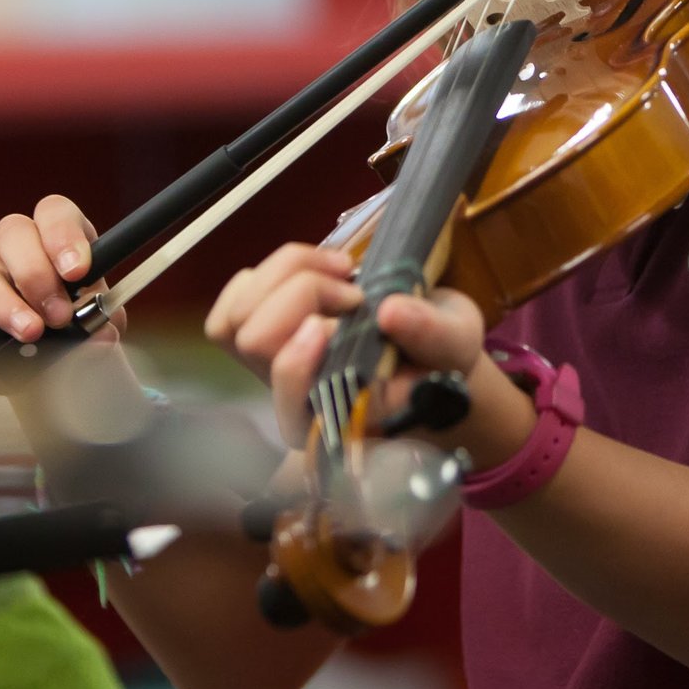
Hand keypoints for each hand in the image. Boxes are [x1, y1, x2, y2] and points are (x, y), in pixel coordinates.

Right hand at [0, 195, 118, 378]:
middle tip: (59, 314)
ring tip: (30, 333)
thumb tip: (102, 331)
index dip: (63, 235)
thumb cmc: (82, 316)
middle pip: (12, 234)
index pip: (53, 212)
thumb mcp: (102, 312)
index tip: (78, 270)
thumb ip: (105, 316)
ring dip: (5, 307)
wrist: (62, 351)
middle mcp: (14, 251)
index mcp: (53, 235)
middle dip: (36, 274)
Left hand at [202, 244, 487, 446]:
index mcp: (338, 420)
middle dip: (304, 293)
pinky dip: (267, 274)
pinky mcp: (260, 334)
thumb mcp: (457, 343)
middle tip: (355, 287)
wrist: (429, 352)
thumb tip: (391, 312)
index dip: (301, 358)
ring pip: (236, 316)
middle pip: (255, 340)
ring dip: (286, 274)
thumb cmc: (441, 357)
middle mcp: (294, 402)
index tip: (346, 313)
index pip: (289, 399)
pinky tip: (314, 271)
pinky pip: (232, 301)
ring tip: (340, 269)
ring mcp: (271, 368)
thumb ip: (432, 334)